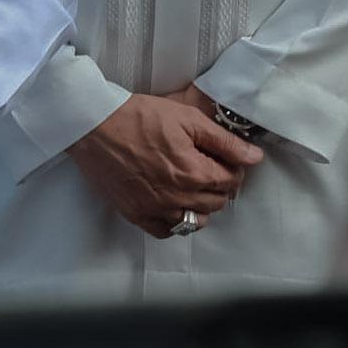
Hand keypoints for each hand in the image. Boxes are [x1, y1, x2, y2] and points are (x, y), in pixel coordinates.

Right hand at [66, 94, 263, 239]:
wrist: (93, 127)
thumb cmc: (138, 117)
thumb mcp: (186, 118)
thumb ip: (224, 141)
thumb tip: (254, 157)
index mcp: (194, 172)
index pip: (232, 180)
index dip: (233, 167)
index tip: (224, 157)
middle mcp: (178, 197)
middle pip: (217, 202)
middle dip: (220, 185)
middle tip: (208, 167)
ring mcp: (156, 209)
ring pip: (196, 220)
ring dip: (201, 205)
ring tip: (191, 186)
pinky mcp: (136, 214)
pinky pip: (166, 231)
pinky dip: (174, 220)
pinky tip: (171, 202)